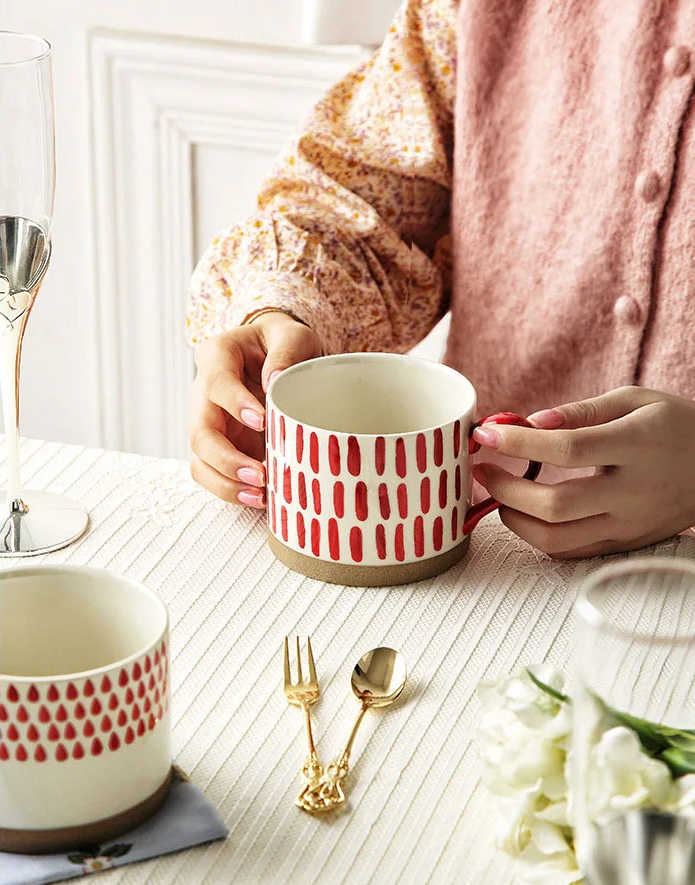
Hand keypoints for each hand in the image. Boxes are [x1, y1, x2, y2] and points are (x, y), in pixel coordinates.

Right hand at [189, 312, 321, 506]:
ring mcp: (208, 422)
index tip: (262, 421)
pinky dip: (231, 490)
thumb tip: (275, 383)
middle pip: (200, 431)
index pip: (216, 383)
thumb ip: (287, 352)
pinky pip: (212, 474)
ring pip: (200, 460)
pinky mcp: (219, 446)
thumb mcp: (292, 336)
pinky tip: (261, 498)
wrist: (278, 356)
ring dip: (226, 482)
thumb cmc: (282, 343)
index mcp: (217, 356)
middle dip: (227, 459)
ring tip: (261, 496)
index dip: (235, 404)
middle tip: (261, 475)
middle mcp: (203, 392)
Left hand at [470, 386, 694, 558]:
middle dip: (506, 489)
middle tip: (484, 469)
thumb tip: (531, 423)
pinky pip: (572, 552)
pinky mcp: (627, 544)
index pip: (567, 450)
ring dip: (514, 519)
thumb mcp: (635, 401)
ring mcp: (630, 524)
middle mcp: (634, 492)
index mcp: (637, 446)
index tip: (487, 434)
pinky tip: (525, 514)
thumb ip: (581, 412)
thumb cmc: (677, 426)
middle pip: (555, 505)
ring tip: (498, 495)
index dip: (519, 444)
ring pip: (558, 539)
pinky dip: (538, 537)